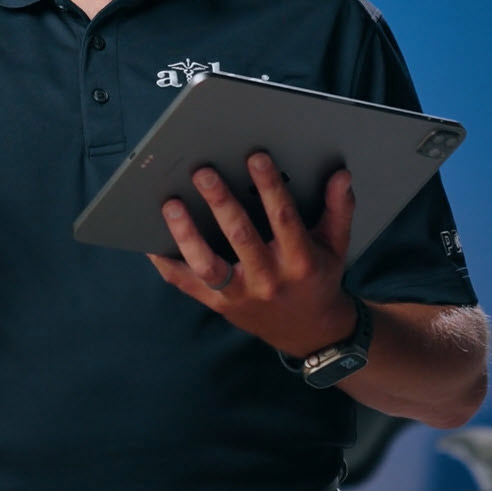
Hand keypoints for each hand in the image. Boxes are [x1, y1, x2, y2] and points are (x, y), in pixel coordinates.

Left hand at [147, 153, 357, 357]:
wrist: (310, 332)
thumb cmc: (318, 279)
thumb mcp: (336, 246)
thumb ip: (339, 209)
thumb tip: (340, 175)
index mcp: (300, 260)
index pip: (284, 218)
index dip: (270, 187)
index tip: (255, 157)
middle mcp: (269, 279)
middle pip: (241, 236)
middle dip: (221, 202)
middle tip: (202, 172)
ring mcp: (240, 295)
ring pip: (208, 264)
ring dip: (186, 234)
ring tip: (170, 204)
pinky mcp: (219, 305)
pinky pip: (187, 284)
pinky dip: (167, 264)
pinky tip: (150, 242)